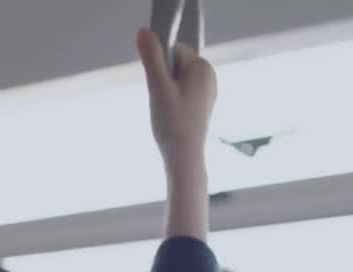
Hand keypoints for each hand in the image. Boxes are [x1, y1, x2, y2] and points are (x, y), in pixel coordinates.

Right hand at [136, 27, 216, 179]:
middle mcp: (209, 75)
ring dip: (165, 93)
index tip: (161, 89)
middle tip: (163, 103)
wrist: (184, 158)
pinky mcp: (201, 104)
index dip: (160, 68)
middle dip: (163, 80)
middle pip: (174, 65)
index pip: (172, 50)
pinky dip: (172, 102)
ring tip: (168, 112)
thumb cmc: (173, 124)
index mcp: (202, 67)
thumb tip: (144, 31)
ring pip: (175, 80)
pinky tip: (174, 118)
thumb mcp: (158, 87)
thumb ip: (151, 57)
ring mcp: (207, 90)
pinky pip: (180, 92)